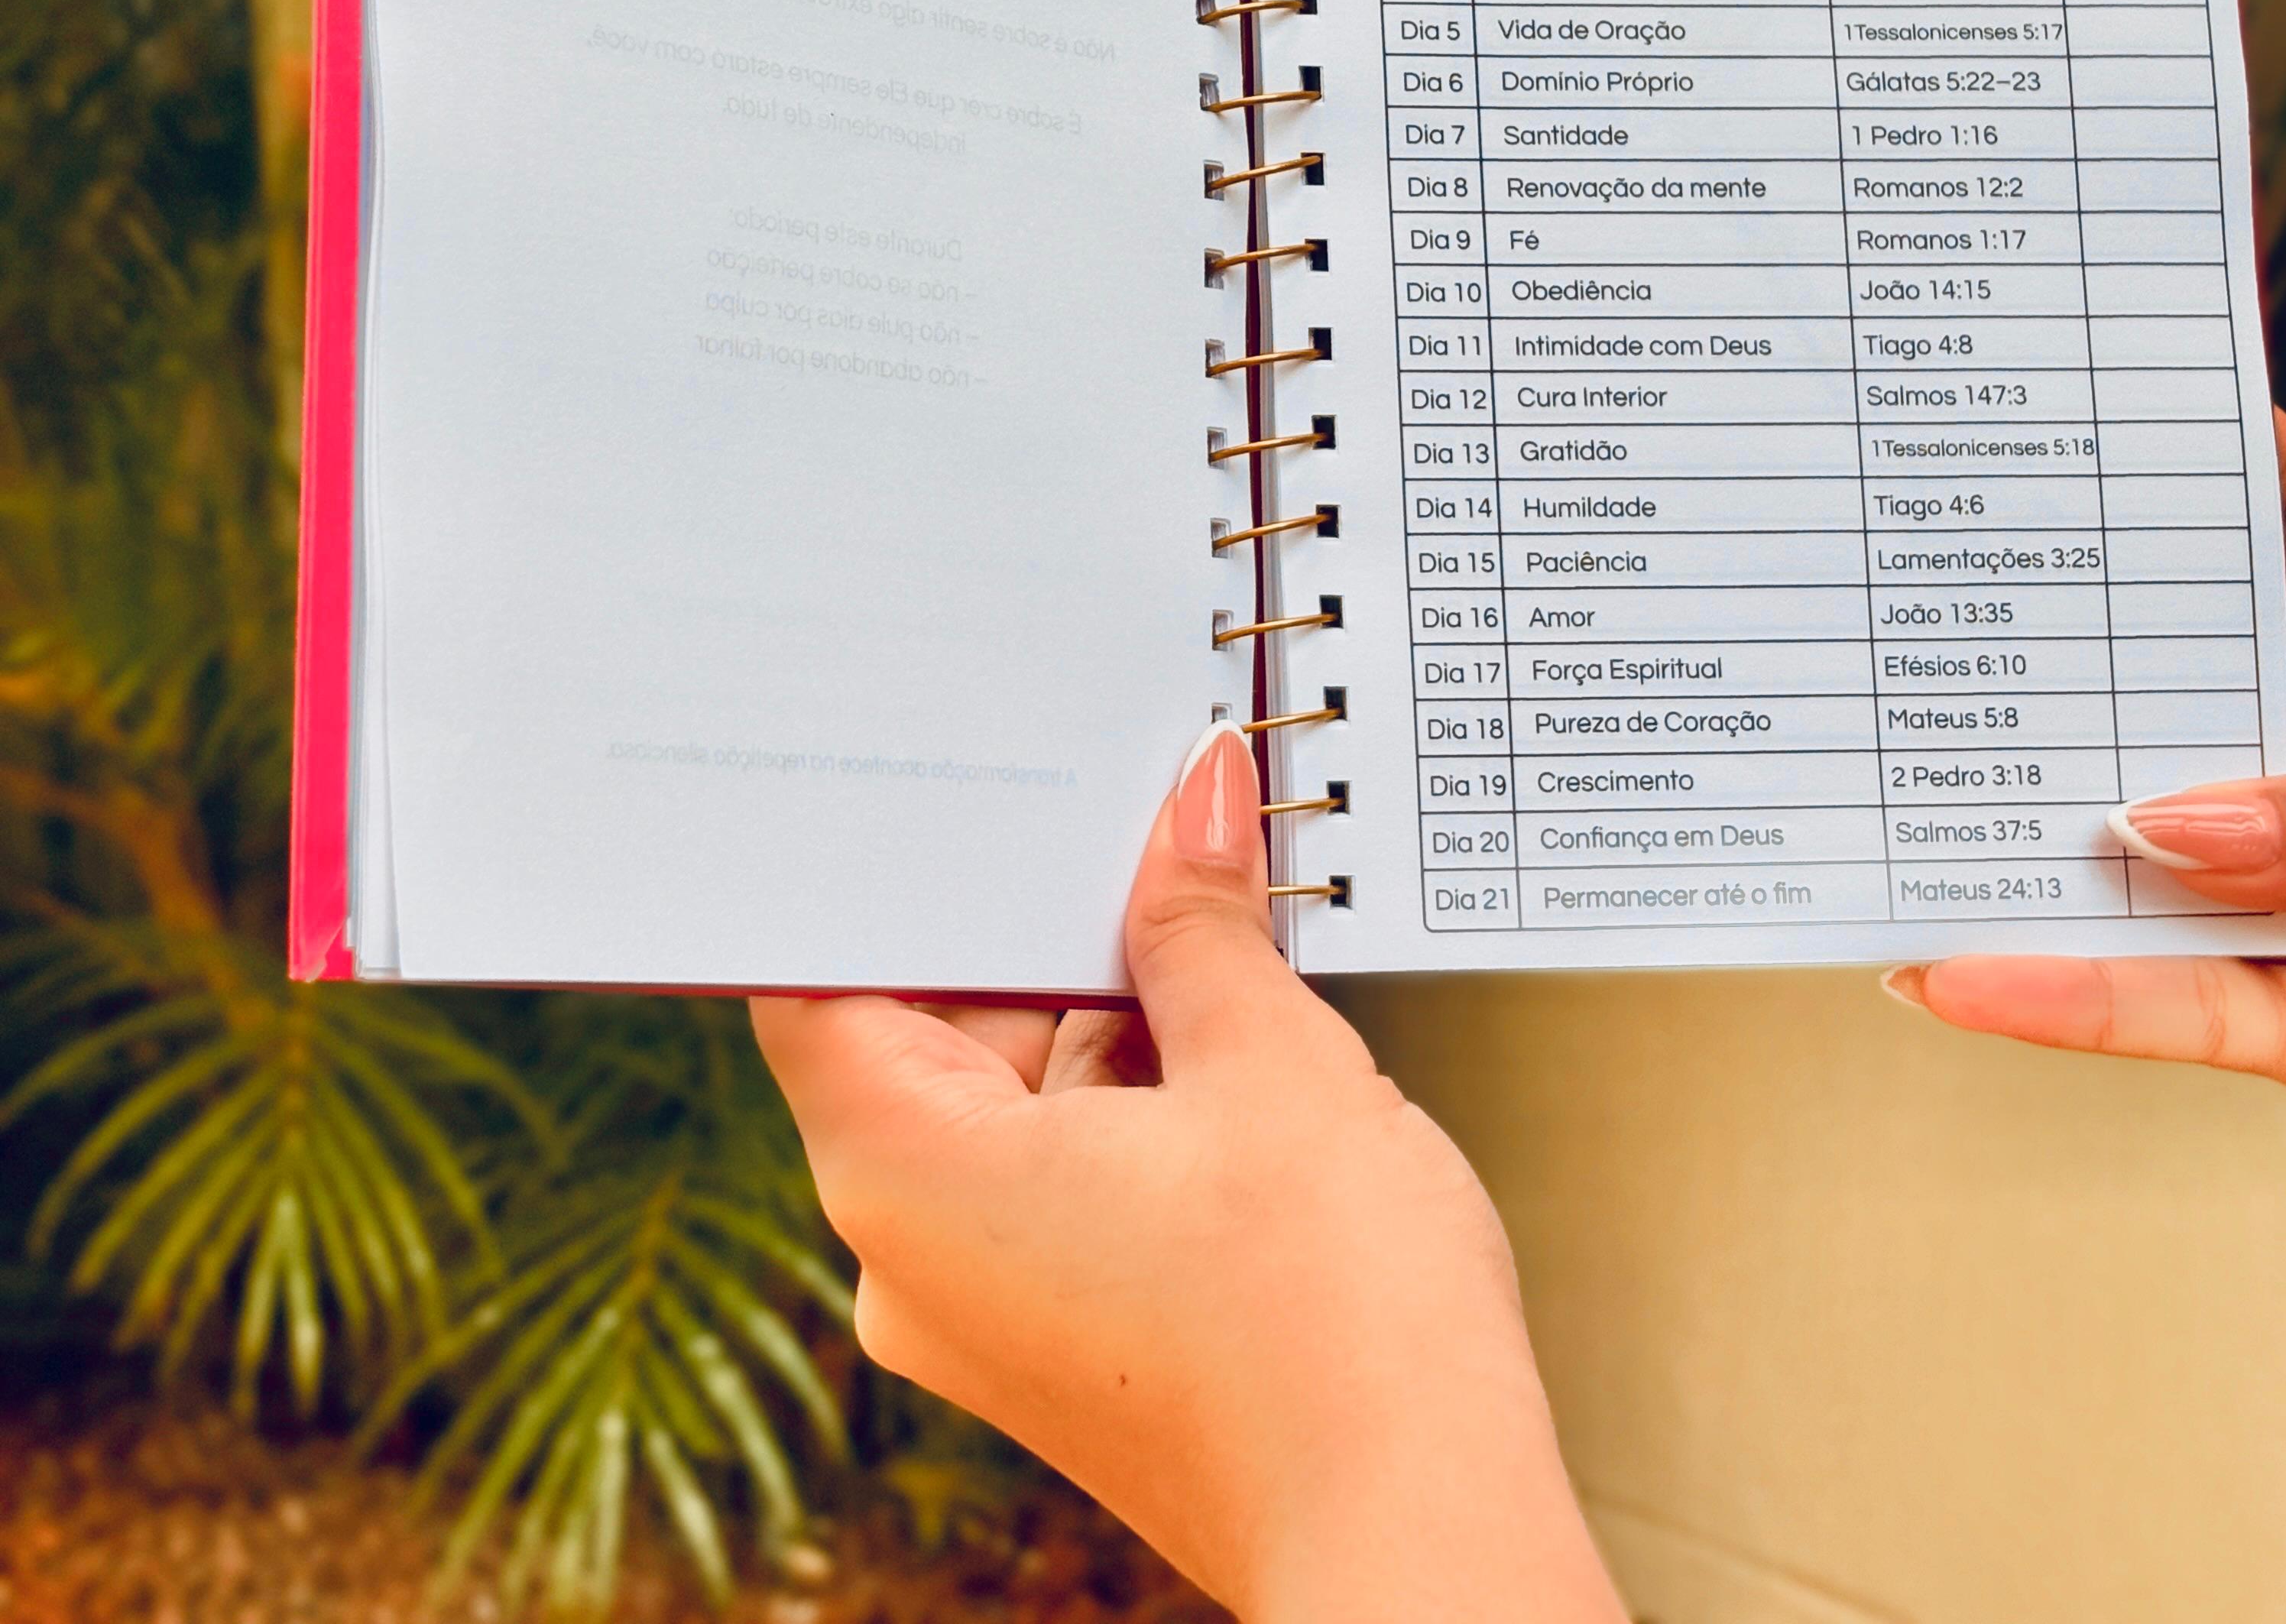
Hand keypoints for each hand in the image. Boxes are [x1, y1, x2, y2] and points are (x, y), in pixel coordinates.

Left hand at [752, 724, 1624, 1623]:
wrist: (1420, 1533)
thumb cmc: (1336, 1338)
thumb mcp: (1270, 1064)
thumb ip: (1201, 919)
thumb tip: (1189, 805)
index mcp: (906, 1175)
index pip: (824, 973)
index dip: (898, 871)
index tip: (974, 793)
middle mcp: (915, 1255)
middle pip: (932, 1024)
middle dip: (1049, 930)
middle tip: (1149, 836)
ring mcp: (990, 1303)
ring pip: (1015, 1094)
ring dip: (1111, 1013)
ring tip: (1221, 944)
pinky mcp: (1063, 1330)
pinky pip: (1061, 1167)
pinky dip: (1133, 1099)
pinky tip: (1231, 1048)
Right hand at [1884, 406, 2285, 1090]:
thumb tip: (2167, 818)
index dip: (2235, 463)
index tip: (2121, 406)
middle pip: (2202, 695)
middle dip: (2069, 659)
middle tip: (1937, 605)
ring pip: (2162, 866)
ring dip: (2029, 847)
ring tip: (1899, 799)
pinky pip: (2182, 1013)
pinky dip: (2072, 1008)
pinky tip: (1965, 978)